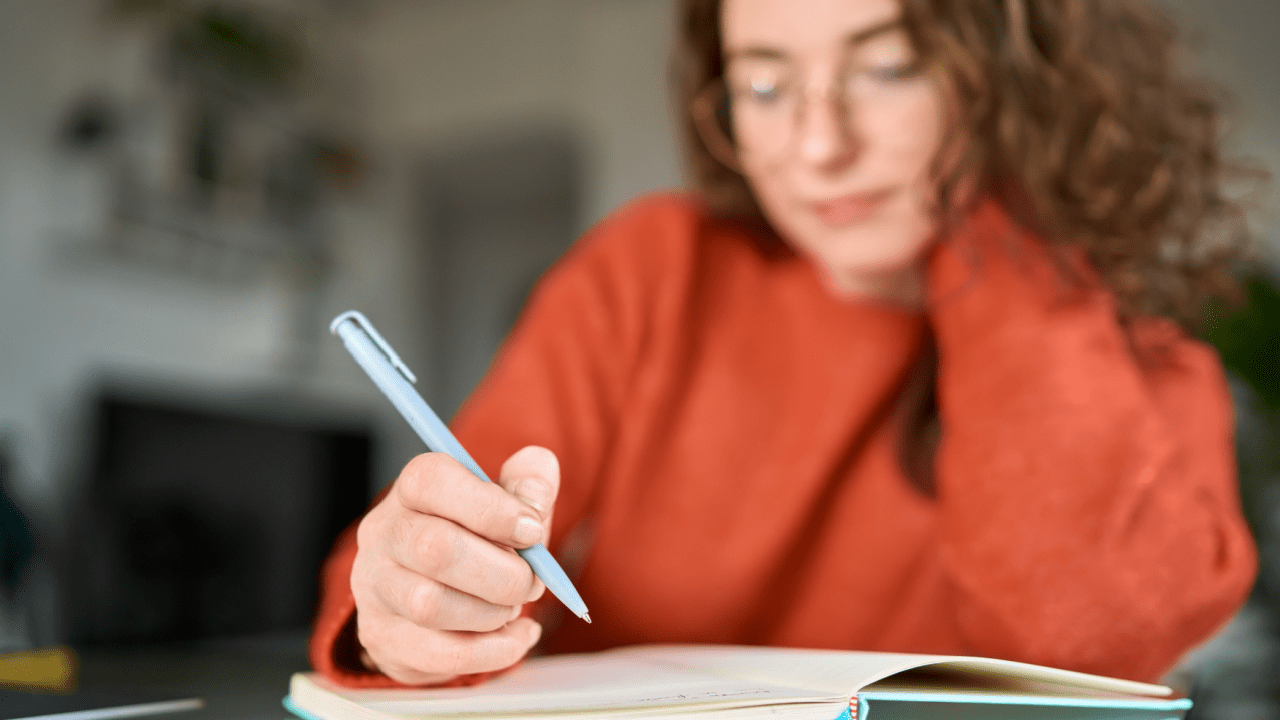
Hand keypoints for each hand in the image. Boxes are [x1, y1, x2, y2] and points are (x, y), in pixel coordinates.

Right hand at [351, 446, 558, 683]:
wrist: (439, 592)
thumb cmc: (478, 537)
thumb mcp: (508, 500)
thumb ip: (529, 483)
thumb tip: (536, 493)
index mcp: (412, 488)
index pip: (432, 482)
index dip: (491, 508)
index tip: (532, 531)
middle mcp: (383, 533)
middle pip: (435, 550)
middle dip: (502, 573)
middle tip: (531, 582)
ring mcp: (375, 587)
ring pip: (431, 605)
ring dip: (492, 613)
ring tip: (512, 608)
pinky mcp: (382, 636)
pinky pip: (439, 653)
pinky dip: (493, 650)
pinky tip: (516, 636)